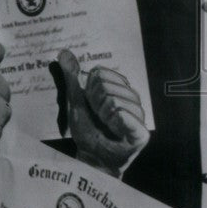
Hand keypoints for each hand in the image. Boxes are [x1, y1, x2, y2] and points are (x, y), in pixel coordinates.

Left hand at [57, 49, 149, 177]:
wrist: (91, 155)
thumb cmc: (86, 127)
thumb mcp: (75, 99)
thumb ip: (72, 76)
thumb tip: (64, 53)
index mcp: (119, 87)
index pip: (101, 73)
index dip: (90, 88)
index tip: (90, 101)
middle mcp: (132, 98)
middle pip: (107, 86)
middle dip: (95, 102)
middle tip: (98, 116)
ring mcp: (139, 115)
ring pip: (114, 100)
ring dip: (102, 114)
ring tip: (105, 124)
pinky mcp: (142, 132)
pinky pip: (126, 116)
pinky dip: (114, 121)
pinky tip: (113, 129)